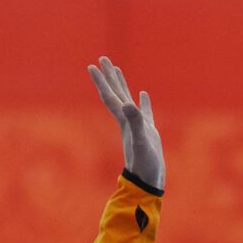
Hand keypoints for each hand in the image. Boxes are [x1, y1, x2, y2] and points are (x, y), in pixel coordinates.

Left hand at [88, 56, 164, 190]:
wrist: (149, 183)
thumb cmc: (145, 164)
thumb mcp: (142, 141)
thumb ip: (136, 122)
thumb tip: (128, 104)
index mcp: (123, 121)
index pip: (110, 96)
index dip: (102, 81)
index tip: (93, 65)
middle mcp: (127, 122)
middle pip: (115, 95)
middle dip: (109, 77)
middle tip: (102, 59)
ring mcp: (137, 127)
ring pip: (127, 100)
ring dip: (122, 85)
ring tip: (117, 70)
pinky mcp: (148, 133)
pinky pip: (144, 112)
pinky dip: (142, 102)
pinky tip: (142, 95)